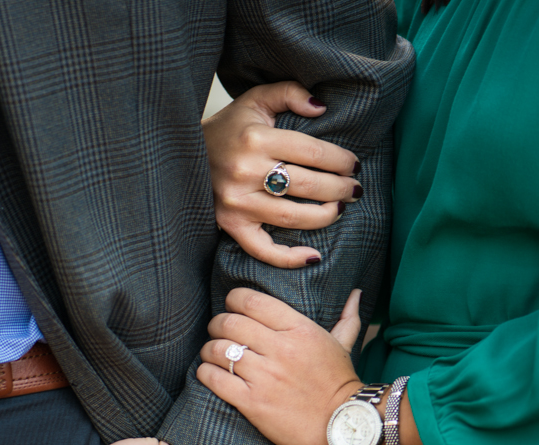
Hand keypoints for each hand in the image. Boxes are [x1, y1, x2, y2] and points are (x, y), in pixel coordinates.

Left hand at [196, 287, 364, 444]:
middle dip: (217, 324)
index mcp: (299, 330)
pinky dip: (206, 372)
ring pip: (218, 350)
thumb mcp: (343, 346)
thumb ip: (346, 318)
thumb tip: (356, 293)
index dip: (234, 299)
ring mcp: (264, 376)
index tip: (231, 305)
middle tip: (217, 330)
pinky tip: (209, 372)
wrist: (343, 427)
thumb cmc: (340, 385)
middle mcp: (280, 349)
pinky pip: (215, 378)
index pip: (252, 301)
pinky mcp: (252, 402)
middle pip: (229, 322)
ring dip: (209, 349)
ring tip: (212, 353)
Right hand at [202, 81, 362, 268]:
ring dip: (325, 216)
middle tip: (354, 189)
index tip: (353, 165)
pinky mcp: (230, 224)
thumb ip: (289, 93)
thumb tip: (321, 106)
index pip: (313, 153)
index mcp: (256, 139)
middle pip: (308, 185)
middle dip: (340, 189)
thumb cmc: (228, 129)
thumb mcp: (255, 100)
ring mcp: (237, 202)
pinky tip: (313, 256)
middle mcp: (245, 172)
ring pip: (292, 217)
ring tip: (339, 210)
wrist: (183, 154)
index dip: (341, 161)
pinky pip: (262, 249)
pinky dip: (288, 258)